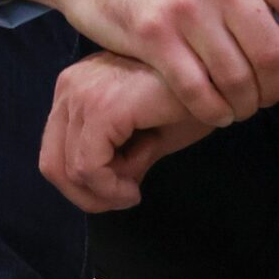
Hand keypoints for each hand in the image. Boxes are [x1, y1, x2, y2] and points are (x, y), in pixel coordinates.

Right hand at [11, 0, 278, 128]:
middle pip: (272, 53)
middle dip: (274, 90)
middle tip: (264, 100)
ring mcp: (186, 8)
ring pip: (237, 78)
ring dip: (243, 106)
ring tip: (237, 109)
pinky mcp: (154, 34)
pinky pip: (197, 89)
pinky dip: (212, 111)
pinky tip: (213, 113)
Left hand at [39, 52, 213, 212]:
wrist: (225, 78)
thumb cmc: (194, 100)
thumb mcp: (146, 137)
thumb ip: (117, 160)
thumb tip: (103, 192)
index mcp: (76, 86)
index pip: (54, 151)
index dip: (83, 186)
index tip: (121, 191)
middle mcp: (71, 84)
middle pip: (52, 164)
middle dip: (88, 196)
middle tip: (124, 200)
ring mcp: (82, 93)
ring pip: (68, 171)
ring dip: (103, 193)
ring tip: (135, 190)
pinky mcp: (102, 107)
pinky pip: (88, 168)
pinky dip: (110, 189)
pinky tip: (134, 190)